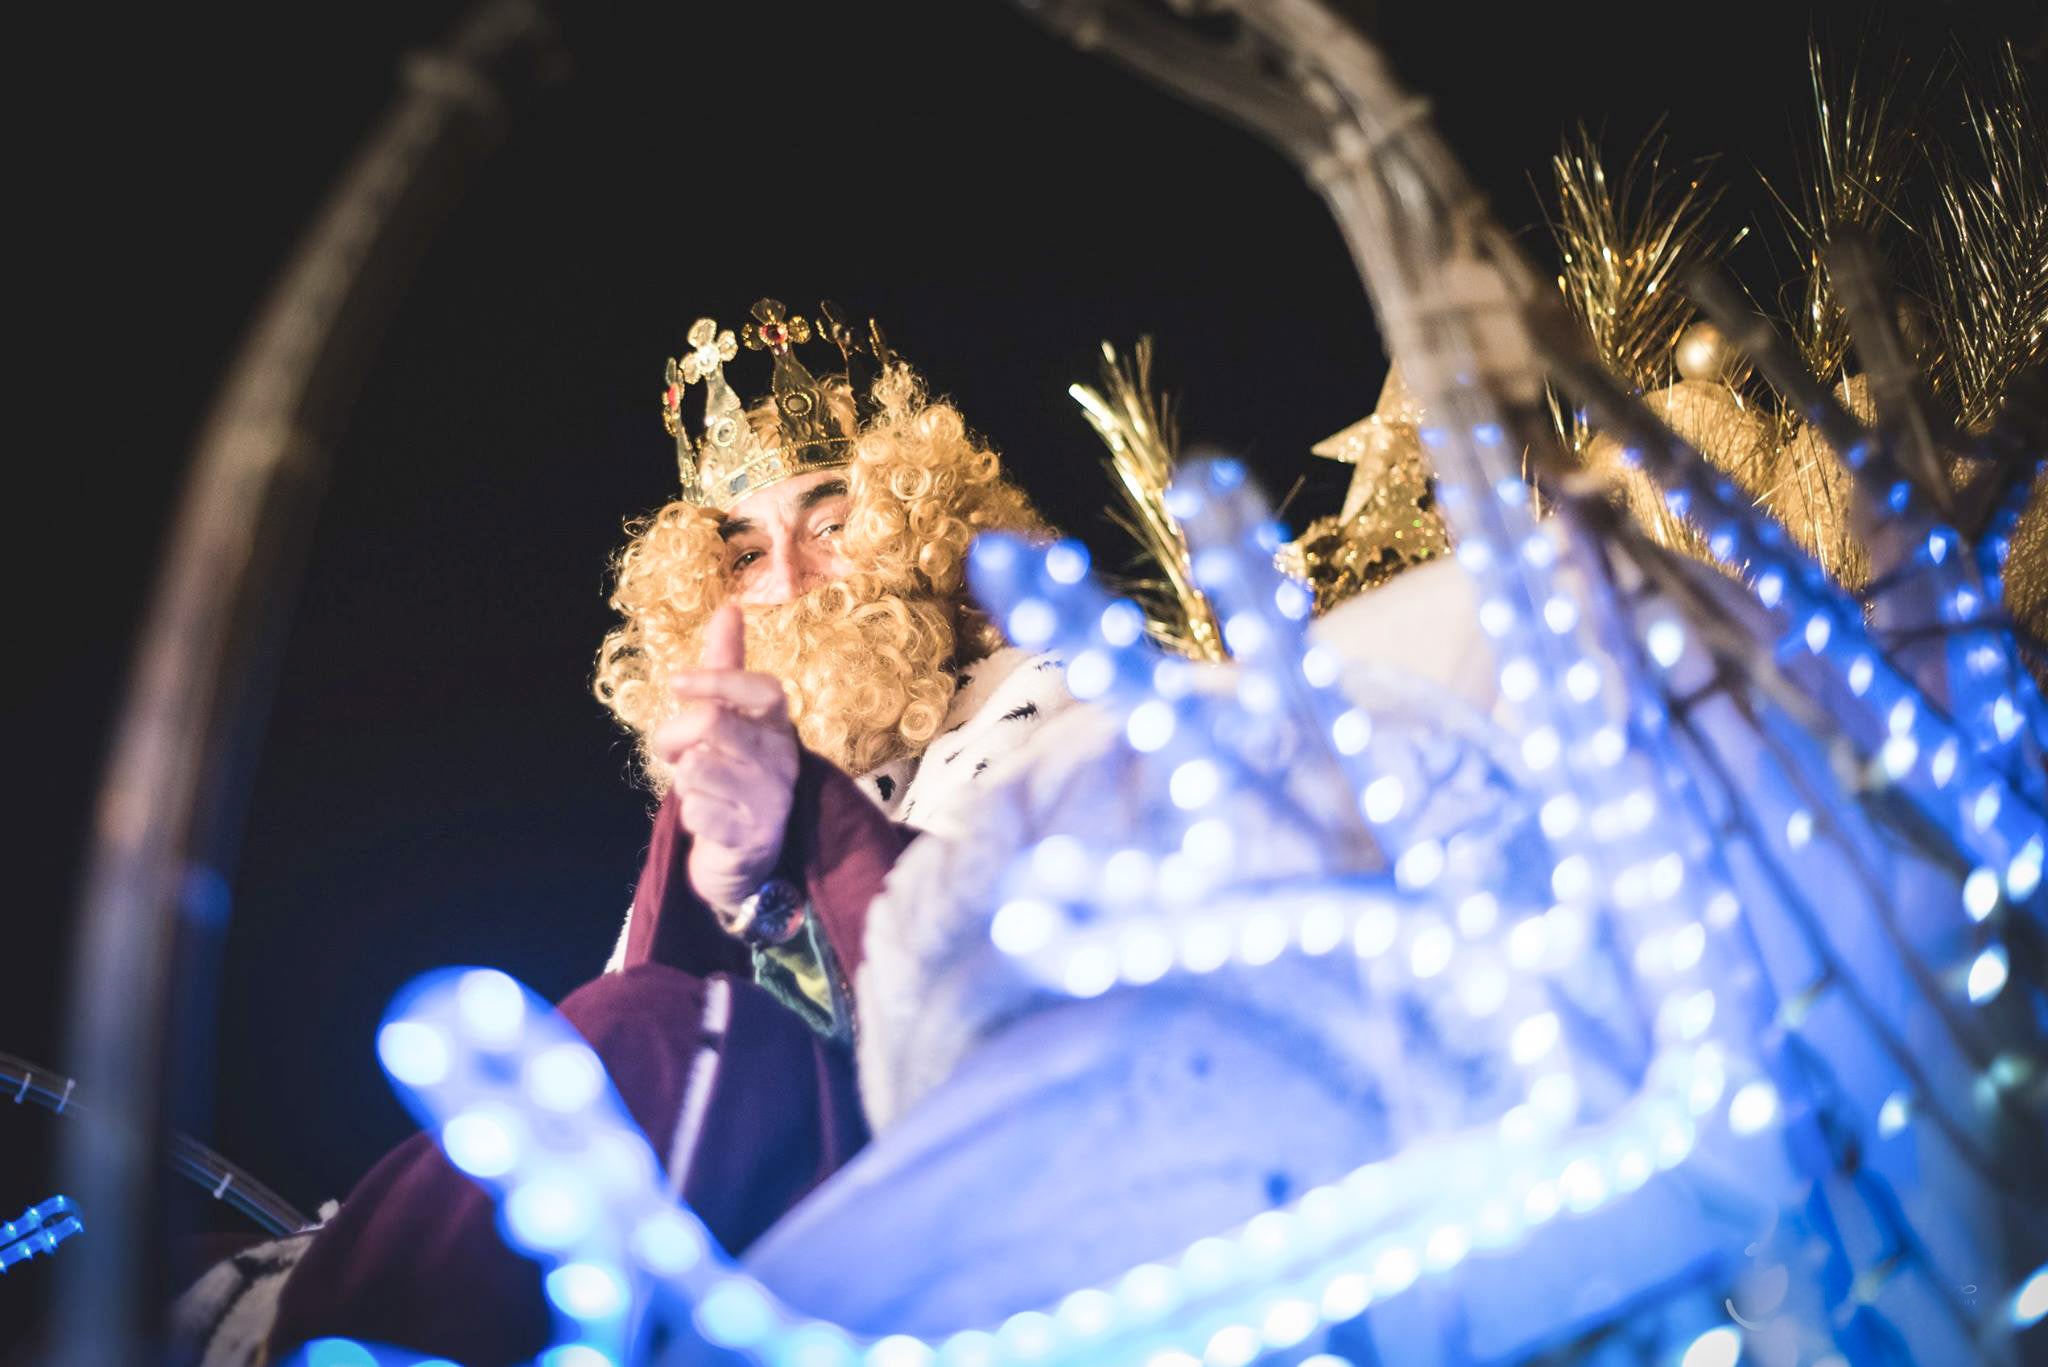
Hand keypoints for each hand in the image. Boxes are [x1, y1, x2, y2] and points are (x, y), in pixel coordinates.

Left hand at [653, 604, 799, 913]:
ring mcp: (770, 799)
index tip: (677, 682)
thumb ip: (727, 668)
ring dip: (683, 780)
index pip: (762, 688)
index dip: (717, 679)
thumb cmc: (734, 773)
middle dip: (674, 736)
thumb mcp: (732, 719)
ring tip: (701, 788)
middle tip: (674, 751)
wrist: (749, 853)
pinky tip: (708, 817)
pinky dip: (690, 813)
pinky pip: (697, 810)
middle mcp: (782, 758)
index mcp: (779, 724)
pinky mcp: (751, 837)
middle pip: (711, 723)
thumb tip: (730, 607)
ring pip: (696, 768)